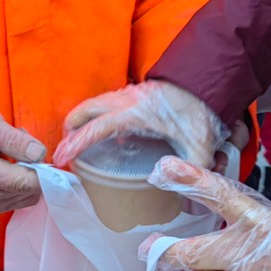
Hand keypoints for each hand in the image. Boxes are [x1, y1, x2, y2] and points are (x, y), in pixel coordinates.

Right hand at [0, 107, 44, 214]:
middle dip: (35, 168)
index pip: (28, 183)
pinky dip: (22, 182)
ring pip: (28, 196)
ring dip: (29, 175)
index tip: (45, 153)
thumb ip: (15, 139)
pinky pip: (20, 199)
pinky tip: (10, 165)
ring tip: (12, 153)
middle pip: (31, 191)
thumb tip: (40, 154)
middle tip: (21, 144)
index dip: (45, 170)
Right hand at [55, 81, 228, 169]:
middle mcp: (127, 100)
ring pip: (96, 104)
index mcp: (135, 112)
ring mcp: (130, 93)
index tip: (61, 157)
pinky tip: (112, 136)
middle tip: (64, 150)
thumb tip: (180, 192)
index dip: (76, 143)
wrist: (209, 79)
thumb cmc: (201, 109)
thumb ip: (190, 170)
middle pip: (87, 110)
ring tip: (80, 143)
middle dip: (71, 129)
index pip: (97, 127)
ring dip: (84, 121)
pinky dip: (99, 116)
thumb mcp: (199, 144)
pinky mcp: (137, 92)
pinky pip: (108, 103)